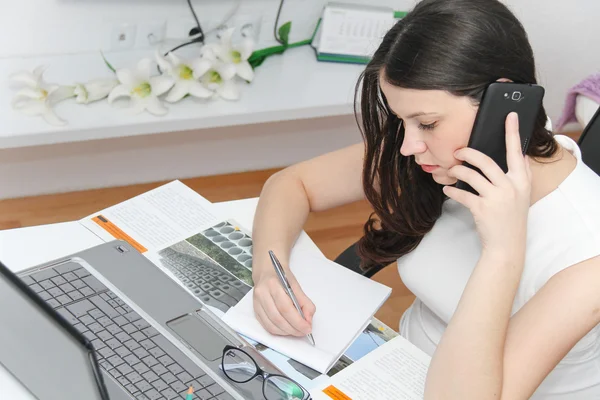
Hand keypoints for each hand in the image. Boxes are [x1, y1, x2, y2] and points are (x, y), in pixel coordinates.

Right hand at [252, 266, 315, 336]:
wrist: (267, 271)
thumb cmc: (281, 277)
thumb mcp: (296, 286)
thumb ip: (305, 303)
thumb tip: (308, 320)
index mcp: (273, 284)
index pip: (286, 308)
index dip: (297, 321)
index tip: (307, 328)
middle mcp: (262, 294)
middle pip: (278, 318)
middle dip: (293, 329)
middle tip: (303, 331)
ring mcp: (256, 303)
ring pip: (271, 325)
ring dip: (286, 332)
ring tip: (296, 331)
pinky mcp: (255, 310)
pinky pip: (266, 326)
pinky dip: (278, 331)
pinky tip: (286, 329)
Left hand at [443, 112, 531, 254]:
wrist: (507, 245)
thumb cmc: (511, 218)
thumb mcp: (521, 195)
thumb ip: (520, 175)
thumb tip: (517, 156)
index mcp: (522, 181)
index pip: (517, 152)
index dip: (512, 132)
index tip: (510, 116)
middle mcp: (511, 187)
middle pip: (486, 161)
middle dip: (468, 153)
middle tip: (457, 152)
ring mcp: (497, 198)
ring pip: (471, 175)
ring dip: (457, 172)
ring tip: (451, 172)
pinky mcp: (482, 209)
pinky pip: (462, 194)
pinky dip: (452, 191)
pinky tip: (447, 189)